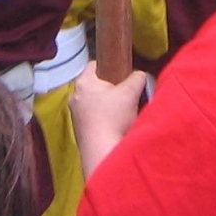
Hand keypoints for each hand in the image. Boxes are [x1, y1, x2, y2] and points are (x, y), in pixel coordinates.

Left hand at [69, 61, 146, 177]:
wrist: (102, 152)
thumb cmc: (112, 120)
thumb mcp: (131, 93)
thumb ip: (137, 78)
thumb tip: (140, 75)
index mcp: (83, 83)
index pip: (94, 64)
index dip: (110, 66)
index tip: (121, 73)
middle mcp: (75, 97)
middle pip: (95, 85)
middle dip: (111, 88)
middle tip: (125, 94)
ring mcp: (75, 114)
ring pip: (94, 101)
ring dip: (108, 105)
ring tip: (122, 112)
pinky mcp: (79, 129)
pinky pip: (92, 117)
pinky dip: (103, 118)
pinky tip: (116, 125)